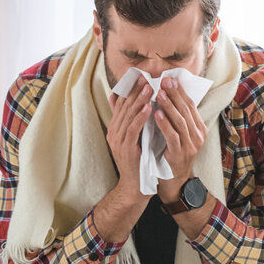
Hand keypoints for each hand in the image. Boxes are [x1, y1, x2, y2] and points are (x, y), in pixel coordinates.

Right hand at [106, 75, 152, 198]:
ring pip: (128, 116)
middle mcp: (114, 132)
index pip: (122, 104)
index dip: (131, 90)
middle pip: (125, 107)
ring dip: (139, 101)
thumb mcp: (132, 138)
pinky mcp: (126, 148)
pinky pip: (133, 129)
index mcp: (115, 128)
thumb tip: (118, 99)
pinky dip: (140, 117)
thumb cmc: (137, 161)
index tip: (142, 77)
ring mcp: (118, 140)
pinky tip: (149, 108)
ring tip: (149, 88)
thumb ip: (128, 120)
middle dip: (136, 91)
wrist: (134, 186)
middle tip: (147, 78)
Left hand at [153, 76, 207, 203]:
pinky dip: (164, 124)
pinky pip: (173, 136)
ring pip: (180, 121)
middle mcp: (198, 135)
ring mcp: (191, 146)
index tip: (169, 78)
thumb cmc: (171, 154)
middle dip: (174, 94)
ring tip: (158, 93)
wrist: (172, 181)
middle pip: (186, 110)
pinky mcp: (180, 154)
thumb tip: (164, 94)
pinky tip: (156, 114)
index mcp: (199, 128)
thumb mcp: (176, 134)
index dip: (179, 91)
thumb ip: (173, 117)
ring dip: (169, 106)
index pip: (189, 105)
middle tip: (163, 80)